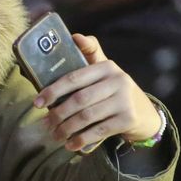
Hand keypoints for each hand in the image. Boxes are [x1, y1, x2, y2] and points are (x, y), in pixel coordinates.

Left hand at [34, 33, 162, 152]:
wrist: (144, 112)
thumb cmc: (113, 90)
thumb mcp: (103, 71)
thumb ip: (89, 54)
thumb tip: (74, 36)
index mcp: (107, 67)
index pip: (74, 77)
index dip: (52, 91)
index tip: (36, 103)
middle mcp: (118, 80)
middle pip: (78, 100)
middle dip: (57, 114)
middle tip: (46, 124)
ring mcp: (125, 100)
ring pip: (86, 117)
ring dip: (66, 129)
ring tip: (55, 135)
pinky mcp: (128, 119)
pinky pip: (98, 131)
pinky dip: (81, 139)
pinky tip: (70, 144)